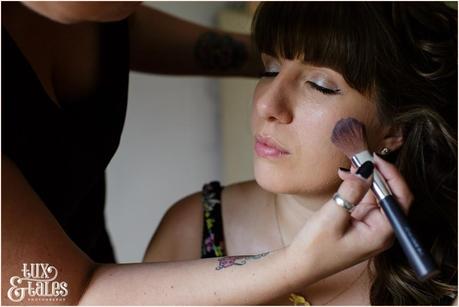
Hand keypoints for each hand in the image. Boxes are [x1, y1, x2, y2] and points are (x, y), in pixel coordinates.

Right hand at [287, 155, 412, 284]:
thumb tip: (366, 169)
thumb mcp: (331, 217)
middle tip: (359, 157)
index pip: (400, 199)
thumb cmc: (315, 248)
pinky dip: (358, 186)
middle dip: (377, 174)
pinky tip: (347, 176)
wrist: (300, 265)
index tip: (375, 159)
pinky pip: (366, 200)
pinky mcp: (361, 223)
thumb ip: (351, 192)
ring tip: (350, 165)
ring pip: (378, 195)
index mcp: (382, 233)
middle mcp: (382, 230)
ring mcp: (372, 226)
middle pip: (391, 195)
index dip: (392, 175)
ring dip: (366, 178)